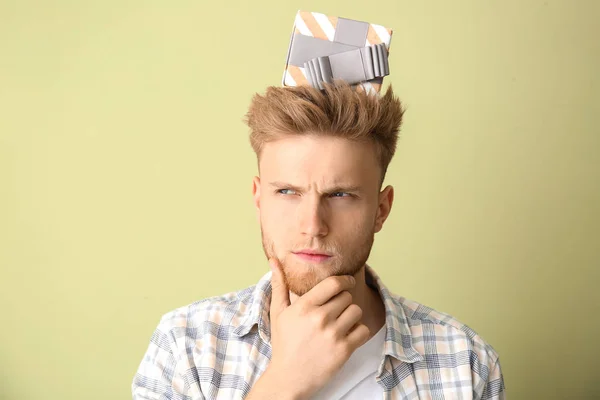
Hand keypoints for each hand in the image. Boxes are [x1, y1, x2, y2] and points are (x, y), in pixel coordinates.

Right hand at [248, 258, 369, 399]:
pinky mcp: (344, 350)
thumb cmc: (283, 343)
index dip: (344, 280)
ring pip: (357, 311)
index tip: (347, 282)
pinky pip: (363, 330)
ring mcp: (333, 334)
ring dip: (352, 315)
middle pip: (346, 296)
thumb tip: (273, 260)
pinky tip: (347, 335)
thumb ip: (279, 285)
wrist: (288, 377)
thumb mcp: (278, 312)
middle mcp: (320, 318)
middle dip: (343, 302)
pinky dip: (359, 332)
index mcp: (304, 306)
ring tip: (341, 323)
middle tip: (335, 311)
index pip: (334, 283)